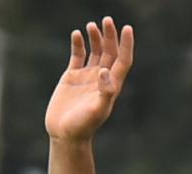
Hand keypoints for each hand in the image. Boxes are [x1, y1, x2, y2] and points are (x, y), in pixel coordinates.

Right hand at [45, 17, 133, 141]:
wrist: (65, 134)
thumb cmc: (83, 126)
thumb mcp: (97, 110)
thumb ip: (105, 92)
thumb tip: (105, 71)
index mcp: (111, 86)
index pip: (123, 60)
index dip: (126, 45)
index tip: (127, 28)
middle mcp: (101, 79)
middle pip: (110, 52)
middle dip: (110, 36)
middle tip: (108, 20)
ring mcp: (87, 77)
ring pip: (95, 52)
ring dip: (95, 38)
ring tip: (91, 25)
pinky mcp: (72, 77)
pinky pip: (77, 56)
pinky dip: (78, 44)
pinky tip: (76, 34)